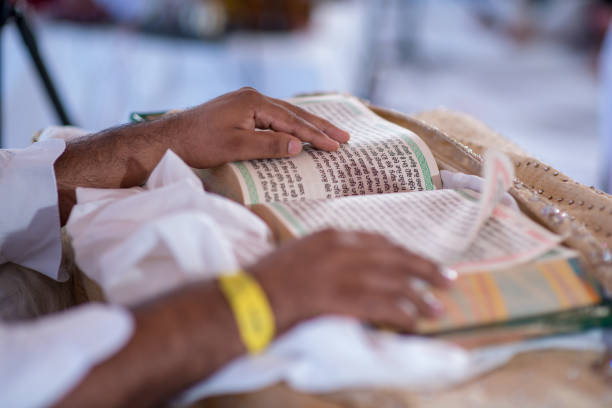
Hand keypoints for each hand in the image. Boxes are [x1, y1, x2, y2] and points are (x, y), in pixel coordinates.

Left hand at [169, 87, 349, 167]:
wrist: (172, 138)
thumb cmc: (201, 143)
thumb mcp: (237, 147)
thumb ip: (269, 145)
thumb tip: (299, 146)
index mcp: (254, 102)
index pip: (292, 121)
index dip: (316, 135)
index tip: (336, 145)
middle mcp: (253, 97)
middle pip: (294, 113)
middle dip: (320, 126)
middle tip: (344, 136)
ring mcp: (247, 103)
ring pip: (285, 114)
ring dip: (307, 125)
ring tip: (330, 134)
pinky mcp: (241, 111)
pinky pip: (274, 117)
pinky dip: (291, 125)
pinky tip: (300, 131)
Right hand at [248, 229, 455, 331]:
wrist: (248, 299)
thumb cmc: (269, 280)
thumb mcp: (301, 254)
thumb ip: (330, 255)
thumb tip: (356, 268)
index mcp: (332, 236)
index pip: (380, 242)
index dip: (405, 253)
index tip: (421, 262)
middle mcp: (342, 250)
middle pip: (394, 258)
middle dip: (424, 269)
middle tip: (448, 279)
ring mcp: (341, 273)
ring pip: (393, 283)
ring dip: (419, 297)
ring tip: (436, 309)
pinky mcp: (339, 298)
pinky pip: (381, 306)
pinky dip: (402, 314)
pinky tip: (414, 323)